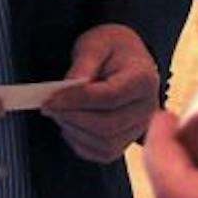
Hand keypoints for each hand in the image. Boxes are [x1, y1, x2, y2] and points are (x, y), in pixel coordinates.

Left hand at [41, 23, 160, 162]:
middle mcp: (148, 107)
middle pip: (107, 125)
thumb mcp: (95, 44)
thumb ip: (83, 64)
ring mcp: (141, 127)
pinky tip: (70, 127)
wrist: (126, 57)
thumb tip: (68, 88)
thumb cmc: (110, 48)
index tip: (49, 100)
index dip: (75, 101)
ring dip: (75, 132)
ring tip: (59, 114)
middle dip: (72, 118)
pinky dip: (82, 145)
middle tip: (49, 107)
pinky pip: (105, 153)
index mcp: (143, 79)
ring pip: (106, 143)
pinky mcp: (129, 139)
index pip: (108, 97)